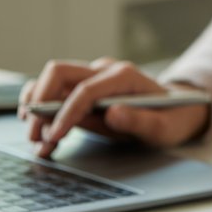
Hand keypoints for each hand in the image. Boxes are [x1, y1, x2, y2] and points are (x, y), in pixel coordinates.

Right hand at [19, 57, 209, 157]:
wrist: (175, 110)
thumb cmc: (170, 118)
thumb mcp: (163, 127)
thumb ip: (140, 121)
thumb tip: (113, 114)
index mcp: (124, 76)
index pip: (86, 89)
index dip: (66, 112)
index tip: (55, 136)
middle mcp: (104, 70)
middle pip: (59, 73)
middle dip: (41, 104)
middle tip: (36, 138)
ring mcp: (92, 76)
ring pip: (51, 81)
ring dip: (36, 108)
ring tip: (36, 141)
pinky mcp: (83, 87)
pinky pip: (55, 93)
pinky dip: (42, 110)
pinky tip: (41, 133)